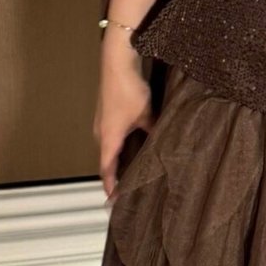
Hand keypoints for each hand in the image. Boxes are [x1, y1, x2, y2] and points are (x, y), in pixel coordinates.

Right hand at [96, 36, 152, 200]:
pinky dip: (119, 146)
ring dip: (117, 160)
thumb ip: (153, 131)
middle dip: (115, 176)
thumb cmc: (128, 90)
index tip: (113, 201)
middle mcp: (101, 133)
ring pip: (109, 148)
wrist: (117, 63)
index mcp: (108, 138)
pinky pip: (111, 137)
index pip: (106, 169)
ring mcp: (101, 122)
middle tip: (126, 189)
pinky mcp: (105, 113)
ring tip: (131, 171)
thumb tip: (164, 143)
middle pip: (106, 161)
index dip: (111, 186)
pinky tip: (132, 145)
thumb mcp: (145, 115)